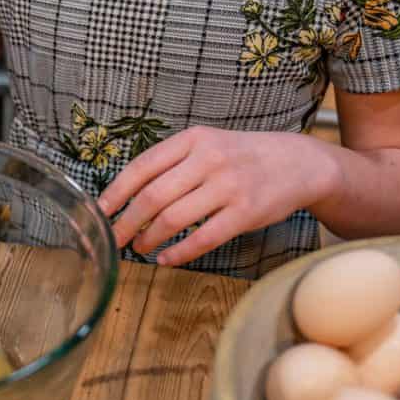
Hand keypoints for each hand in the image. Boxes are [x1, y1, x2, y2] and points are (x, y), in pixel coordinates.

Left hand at [97, 126, 337, 266]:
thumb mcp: (206, 145)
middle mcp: (208, 159)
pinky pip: (203, 238)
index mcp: (192, 139)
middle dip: (127, 222)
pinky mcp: (245, 213)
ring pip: (173, 219)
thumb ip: (171, 163)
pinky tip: (165, 259)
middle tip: (114, 238)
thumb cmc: (242, 157)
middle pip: (152, 196)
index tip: (100, 211)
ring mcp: (228, 186)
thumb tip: (126, 195)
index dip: (116, 192)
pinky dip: (179, 252)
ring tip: (139, 248)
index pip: (142, 167)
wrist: (299, 163)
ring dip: (149, 239)